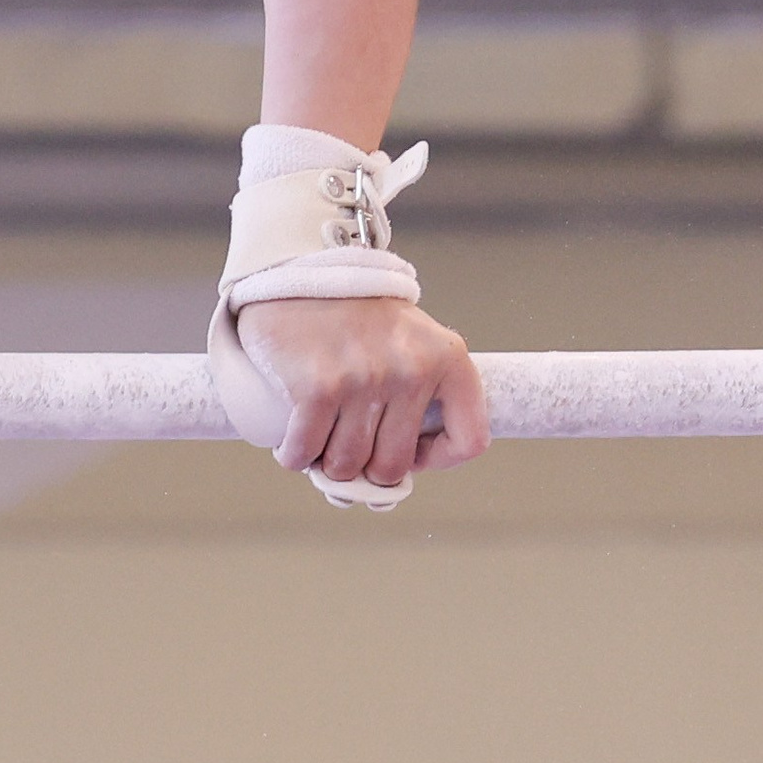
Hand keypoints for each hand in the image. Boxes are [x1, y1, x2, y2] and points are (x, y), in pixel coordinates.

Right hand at [235, 298, 488, 499]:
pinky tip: (293, 439)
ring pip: (346, 466)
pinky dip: (293, 455)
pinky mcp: (319, 385)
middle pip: (392, 467)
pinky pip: (304, 454)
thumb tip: (384, 493)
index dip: (436, 460)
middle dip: (365, 465)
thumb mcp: (409, 344)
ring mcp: (365, 376)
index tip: (409, 451)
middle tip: (347, 438)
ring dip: (325, 459)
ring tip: (320, 430)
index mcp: (447, 357)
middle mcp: (412, 367)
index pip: (470, 441)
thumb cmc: (356, 319)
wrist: (299, 269)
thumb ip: (415, 404)